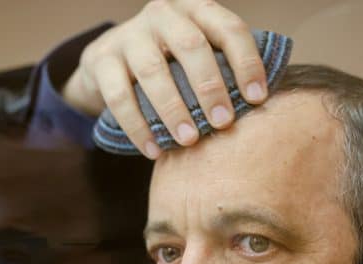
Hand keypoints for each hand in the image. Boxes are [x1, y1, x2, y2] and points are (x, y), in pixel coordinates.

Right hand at [62, 0, 267, 158]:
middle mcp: (163, 15)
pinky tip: (153, 150)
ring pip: (152, 70)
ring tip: (189, 140)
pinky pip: (118, 95)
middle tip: (222, 122)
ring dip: (173, 109)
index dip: (247, 62)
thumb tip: (262, 106)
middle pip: (190, 45)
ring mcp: (129, 35)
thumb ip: (224, 71)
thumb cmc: (171, 67)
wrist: (109, 62)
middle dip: (209, 87)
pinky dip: (137, 126)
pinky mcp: (100, 59)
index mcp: (196, 11)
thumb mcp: (198, 59)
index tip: (258, 98)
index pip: (228, 28)